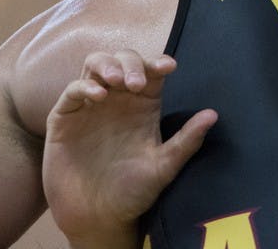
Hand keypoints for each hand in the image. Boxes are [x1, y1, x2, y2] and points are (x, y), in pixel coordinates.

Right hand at [43, 50, 216, 247]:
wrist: (97, 217)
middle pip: (124, 60)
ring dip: (107, 65)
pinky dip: (84, 86)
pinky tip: (98, 96)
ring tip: (117, 80)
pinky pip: (72, 91)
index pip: (151, 72)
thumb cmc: (133, 191)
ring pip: (96, 65)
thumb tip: (213, 115)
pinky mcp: (65, 118)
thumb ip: (187, 141)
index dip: (158, 63)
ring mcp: (91, 106)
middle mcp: (118, 99)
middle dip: (131, 63)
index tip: (168, 67)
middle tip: (136, 83)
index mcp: (143, 105)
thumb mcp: (163, 166)